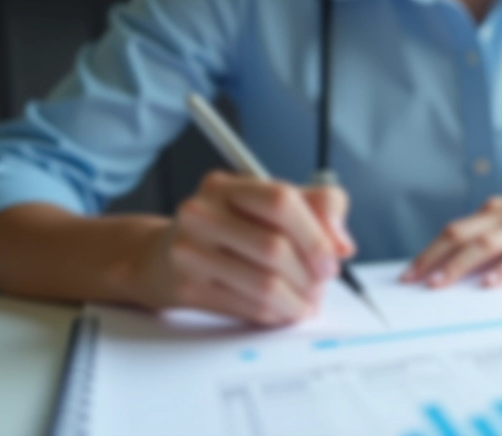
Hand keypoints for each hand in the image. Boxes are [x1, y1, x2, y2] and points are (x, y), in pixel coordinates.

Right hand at [132, 171, 354, 326]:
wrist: (159, 258)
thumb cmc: (226, 229)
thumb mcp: (266, 206)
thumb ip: (316, 209)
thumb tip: (343, 244)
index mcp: (225, 186)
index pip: (281, 201)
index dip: (315, 233)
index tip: (332, 257)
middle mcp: (202, 213)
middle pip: (274, 247)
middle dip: (310, 274)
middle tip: (321, 285)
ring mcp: (189, 252)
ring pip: (264, 284)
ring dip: (297, 300)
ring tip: (307, 302)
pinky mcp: (187, 289)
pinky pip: (249, 308)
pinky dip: (277, 314)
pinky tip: (283, 310)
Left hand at [401, 186, 501, 287]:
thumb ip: (493, 237)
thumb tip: (458, 268)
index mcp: (496, 210)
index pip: (454, 230)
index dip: (429, 250)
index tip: (409, 272)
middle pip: (461, 234)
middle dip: (433, 257)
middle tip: (413, 279)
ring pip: (486, 244)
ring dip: (460, 264)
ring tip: (440, 283)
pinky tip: (491, 283)